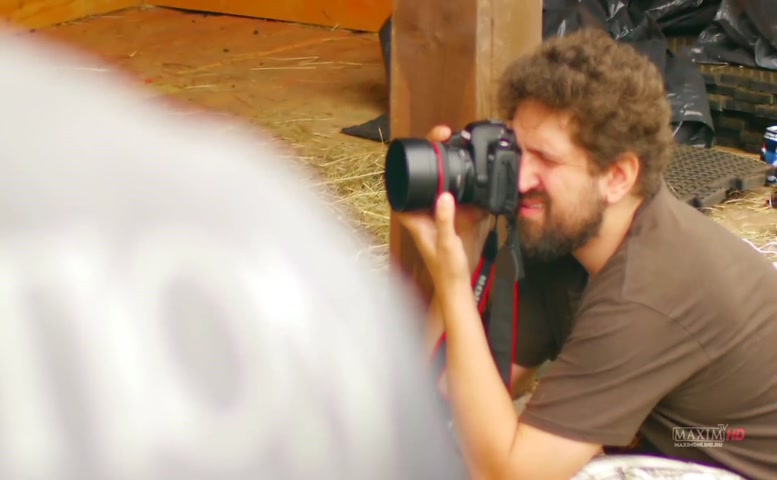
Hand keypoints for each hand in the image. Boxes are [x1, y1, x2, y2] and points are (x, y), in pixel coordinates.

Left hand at [396, 125, 492, 284]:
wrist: (457, 286)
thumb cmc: (446, 268)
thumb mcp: (446, 242)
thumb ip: (445, 220)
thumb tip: (444, 196)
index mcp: (413, 216)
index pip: (401, 184)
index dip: (403, 164)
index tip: (415, 145)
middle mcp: (422, 212)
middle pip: (418, 178)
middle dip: (429, 155)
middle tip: (442, 135)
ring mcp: (436, 213)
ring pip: (436, 184)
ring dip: (444, 167)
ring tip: (453, 144)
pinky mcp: (451, 217)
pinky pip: (453, 194)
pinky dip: (459, 182)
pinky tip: (468, 173)